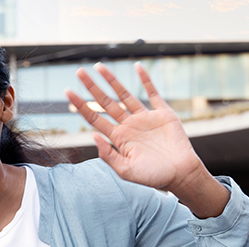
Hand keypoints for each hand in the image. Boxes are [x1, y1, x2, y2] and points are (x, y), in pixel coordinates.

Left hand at [65, 63, 229, 217]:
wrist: (180, 174)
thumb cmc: (153, 176)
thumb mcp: (126, 170)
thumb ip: (108, 155)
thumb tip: (93, 136)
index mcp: (118, 138)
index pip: (94, 118)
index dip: (80, 105)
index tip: (68, 92)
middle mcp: (128, 125)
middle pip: (105, 102)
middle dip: (92, 87)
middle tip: (79, 72)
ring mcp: (144, 118)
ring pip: (124, 94)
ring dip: (112, 80)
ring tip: (99, 66)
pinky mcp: (162, 114)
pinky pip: (152, 93)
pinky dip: (145, 80)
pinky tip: (137, 67)